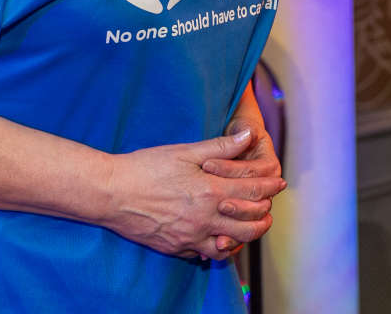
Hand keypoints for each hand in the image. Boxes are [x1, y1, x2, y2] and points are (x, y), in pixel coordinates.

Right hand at [102, 130, 285, 260]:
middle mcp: (205, 219)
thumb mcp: (184, 151)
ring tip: (251, 222)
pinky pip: (209, 253)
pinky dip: (221, 245)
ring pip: (233, 243)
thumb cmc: (146, 167)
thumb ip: (220, 147)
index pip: (252, 191)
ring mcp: (192, 237)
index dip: (269, 185)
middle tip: (269, 203)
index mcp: (209, 192)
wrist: (112, 193)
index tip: (279, 181)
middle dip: (264, 212)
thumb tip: (248, 137)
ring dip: (247, 233)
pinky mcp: (178, 248)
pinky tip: (221, 235)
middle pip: (250, 223)